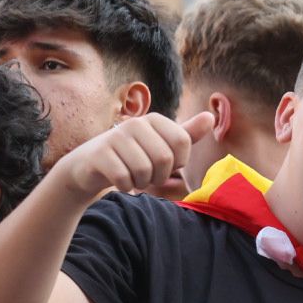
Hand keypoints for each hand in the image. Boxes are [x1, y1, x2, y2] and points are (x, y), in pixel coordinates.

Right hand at [53, 111, 213, 200]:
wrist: (91, 165)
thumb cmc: (134, 156)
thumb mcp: (162, 144)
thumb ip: (187, 134)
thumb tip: (210, 116)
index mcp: (155, 120)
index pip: (183, 142)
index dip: (178, 162)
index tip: (166, 165)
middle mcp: (135, 123)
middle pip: (165, 158)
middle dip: (160, 175)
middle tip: (149, 176)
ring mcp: (115, 137)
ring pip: (144, 170)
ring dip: (142, 182)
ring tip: (135, 177)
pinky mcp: (99, 153)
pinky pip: (124, 178)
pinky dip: (126, 186)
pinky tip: (121, 182)